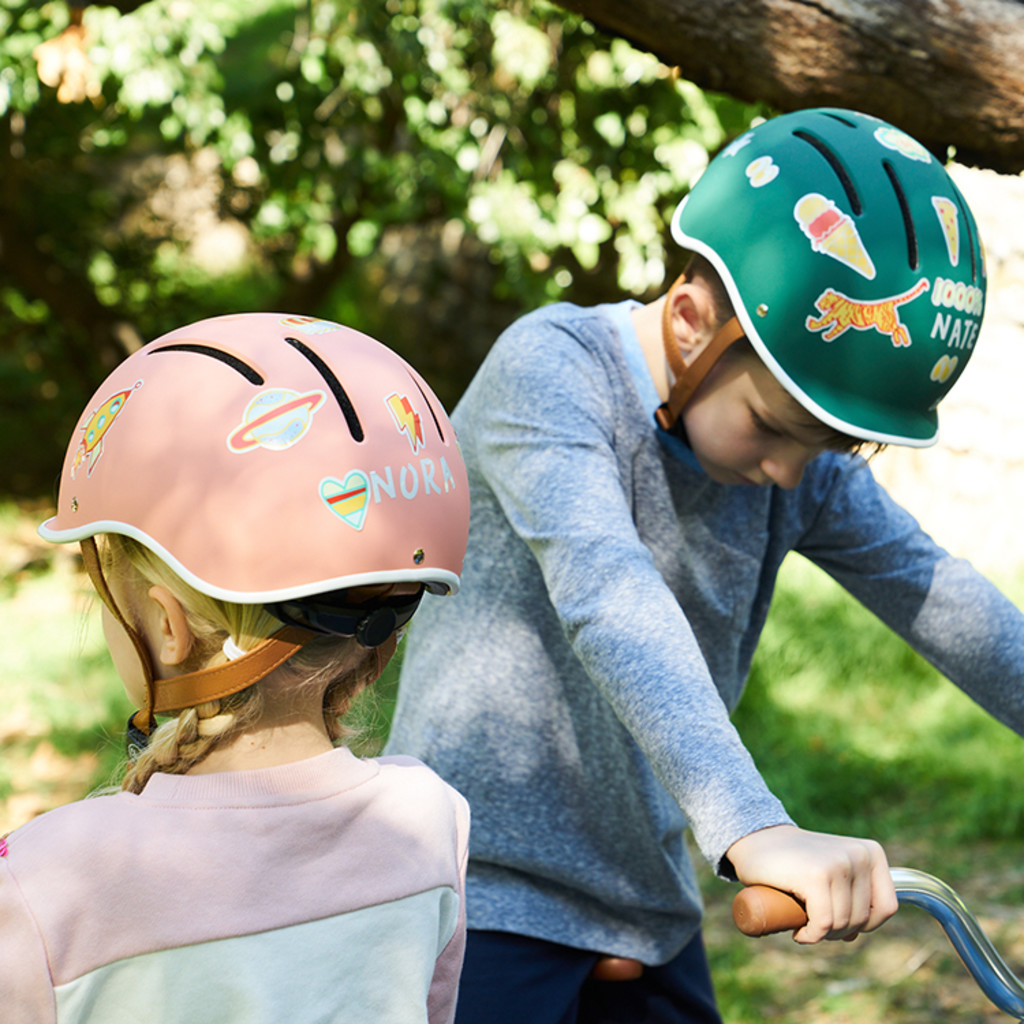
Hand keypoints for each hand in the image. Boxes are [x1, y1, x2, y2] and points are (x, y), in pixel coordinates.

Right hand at [725, 824, 897, 943]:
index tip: (838, 921)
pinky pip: (824, 924)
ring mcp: (837, 864)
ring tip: (804, 923)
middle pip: (863, 920)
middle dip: (839, 932)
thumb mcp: (833, 872)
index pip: (887, 908)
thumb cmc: (794, 862)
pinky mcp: (816, 876)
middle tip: (813, 923)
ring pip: (843, 924)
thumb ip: (851, 895)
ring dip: (823, 935)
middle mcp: (858, 855)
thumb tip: (856, 936)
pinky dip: (811, 936)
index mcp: (871, 852)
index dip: (864, 924)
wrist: (755, 840)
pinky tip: (799, 931)